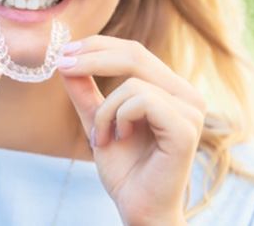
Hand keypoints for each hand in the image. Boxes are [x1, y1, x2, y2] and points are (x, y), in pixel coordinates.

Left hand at [58, 36, 204, 225]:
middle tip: (63, 65)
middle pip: (135, 54)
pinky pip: (142, 100)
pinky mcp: (186, 128)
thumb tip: (65, 59)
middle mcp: (186, 94)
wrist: (139, 209)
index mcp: (170, 88)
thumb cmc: (124, 168)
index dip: (98, 45)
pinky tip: (120, 138)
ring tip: (101, 137)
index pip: (134, 51)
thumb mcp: (97, 120)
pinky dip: (119, 118)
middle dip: (92, 57)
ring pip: (132, 82)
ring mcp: (190, 110)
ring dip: (105, 110)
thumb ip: (85, 91)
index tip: (65, 51)